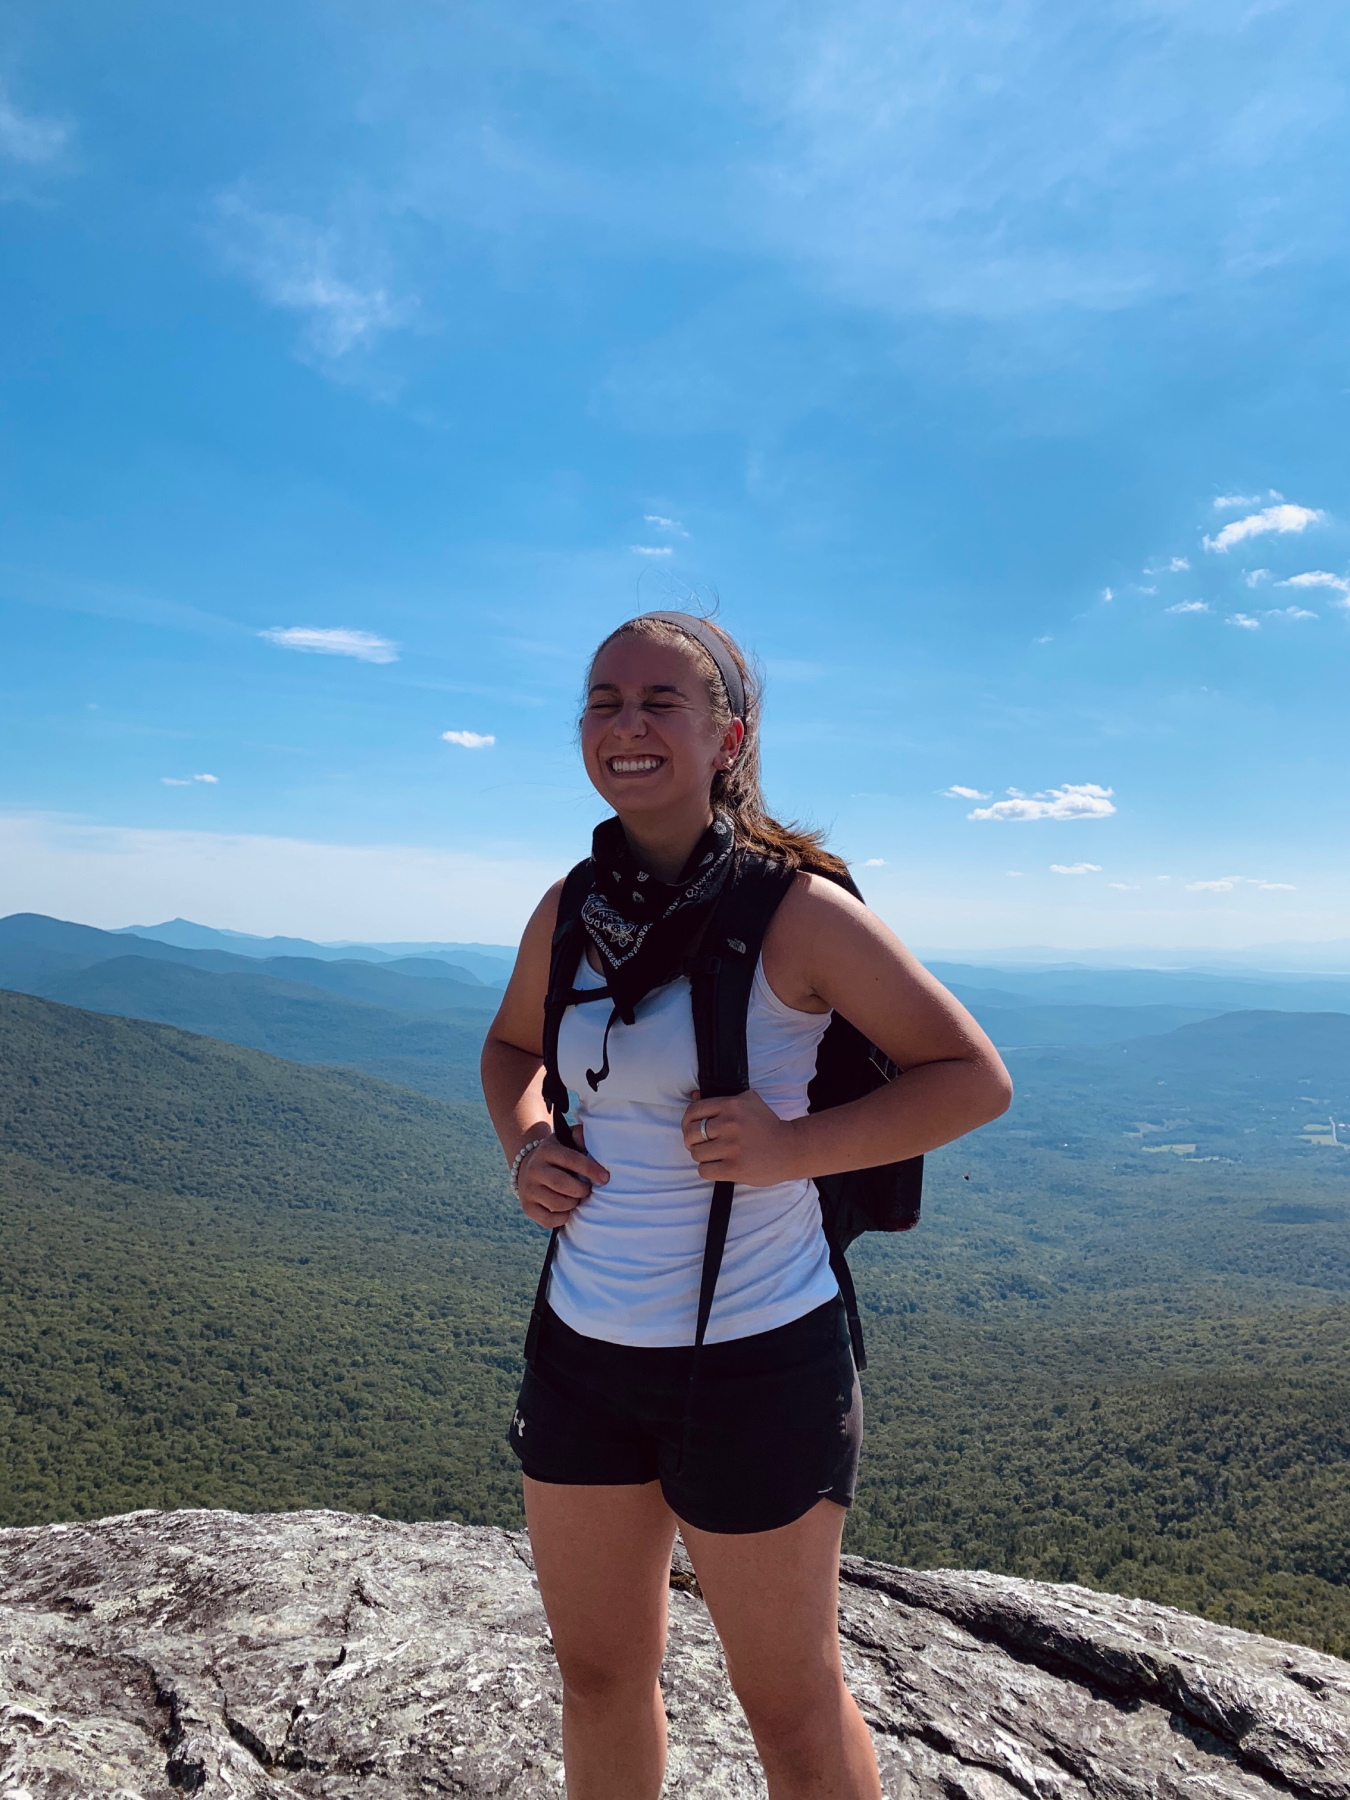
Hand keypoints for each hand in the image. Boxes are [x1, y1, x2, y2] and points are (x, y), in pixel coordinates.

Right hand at [515, 1126, 609, 1229]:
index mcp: (547, 1150)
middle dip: (582, 1190)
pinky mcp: (527, 1207)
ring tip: (577, 1198)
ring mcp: (528, 1189)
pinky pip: (549, 1220)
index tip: (605, 1178)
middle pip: (562, 1183)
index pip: (571, 1159)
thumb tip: (584, 1138)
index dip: (590, 1169)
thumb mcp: (567, 1139)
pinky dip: (563, 1218)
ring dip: (574, 1204)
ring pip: (557, 1203)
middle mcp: (534, 1169)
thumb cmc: (560, 1154)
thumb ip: (579, 1136)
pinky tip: (567, 1210)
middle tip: (589, 1190)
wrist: (529, 1166)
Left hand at [680, 1090, 799, 1187]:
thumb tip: (694, 1095)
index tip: (691, 1128)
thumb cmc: (767, 1125)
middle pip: (691, 1134)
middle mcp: (730, 1124)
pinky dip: (708, 1169)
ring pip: (696, 1153)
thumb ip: (721, 1099)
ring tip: (713, 1155)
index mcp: (731, 1105)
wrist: (791, 1148)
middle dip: (692, 1140)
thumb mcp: (748, 1102)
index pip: (693, 1111)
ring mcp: (732, 1147)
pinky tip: (718, 1166)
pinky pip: (704, 1170)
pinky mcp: (734, 1168)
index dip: (687, 1121)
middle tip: (700, 1144)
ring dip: (702, 1156)